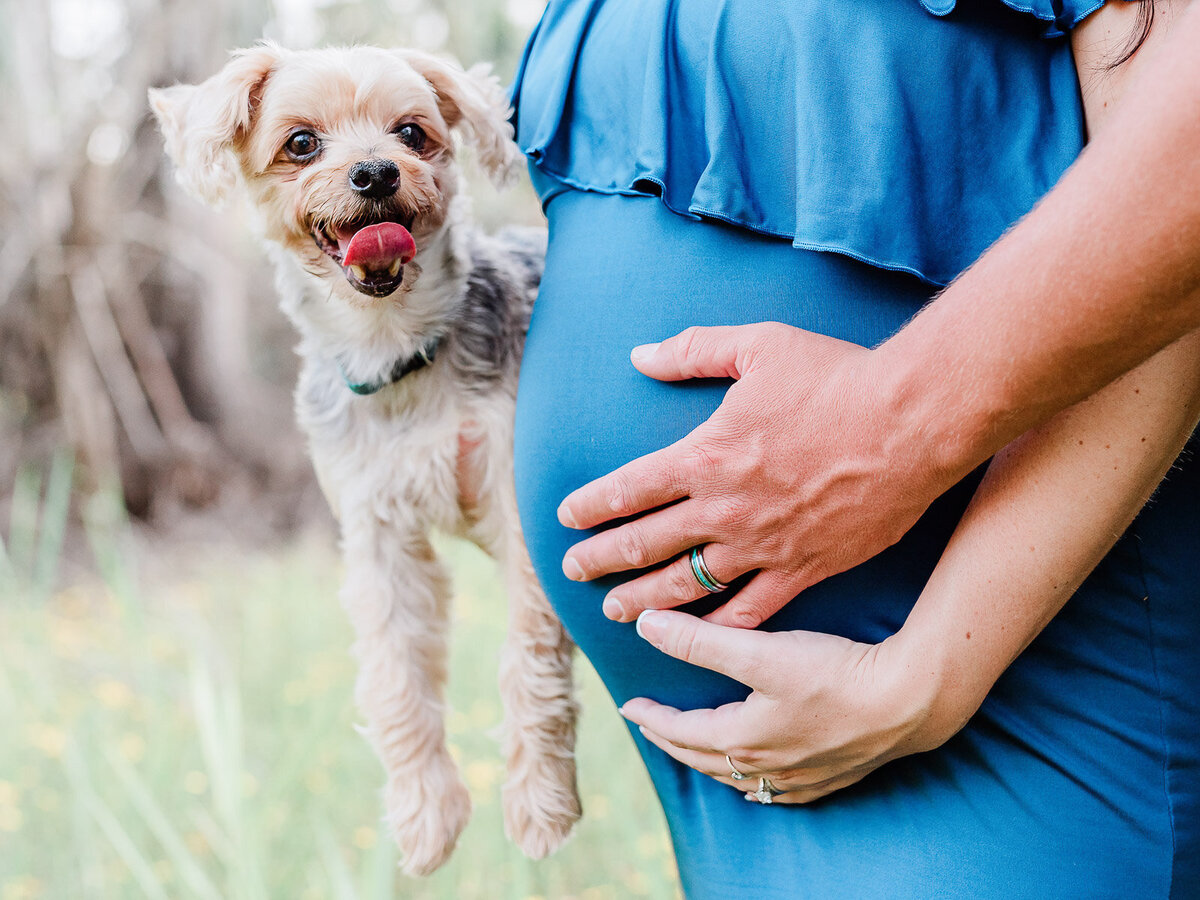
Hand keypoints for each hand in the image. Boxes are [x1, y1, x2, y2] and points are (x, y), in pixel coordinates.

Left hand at [558, 323, 948, 626]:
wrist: (913, 423)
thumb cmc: (837, 378)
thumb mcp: (759, 344)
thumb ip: (693, 350)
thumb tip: (640, 355)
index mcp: (706, 455)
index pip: (628, 488)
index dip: (592, 505)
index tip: (567, 517)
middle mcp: (724, 508)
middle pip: (644, 543)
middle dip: (601, 560)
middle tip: (573, 572)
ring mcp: (762, 545)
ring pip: (686, 584)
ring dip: (644, 600)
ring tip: (615, 613)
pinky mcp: (804, 568)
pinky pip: (750, 609)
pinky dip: (717, 625)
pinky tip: (697, 637)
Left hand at [620, 609, 961, 802]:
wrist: (910, 702)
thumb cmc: (835, 673)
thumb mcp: (760, 651)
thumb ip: (700, 641)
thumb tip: (646, 625)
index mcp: (743, 738)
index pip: (682, 731)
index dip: (653, 718)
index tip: (629, 706)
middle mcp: (767, 767)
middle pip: (705, 759)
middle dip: (673, 740)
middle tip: (651, 727)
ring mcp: (801, 778)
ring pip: (739, 778)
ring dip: (709, 761)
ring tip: (695, 747)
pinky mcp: (832, 777)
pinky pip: (777, 790)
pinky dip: (754, 781)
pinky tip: (760, 777)